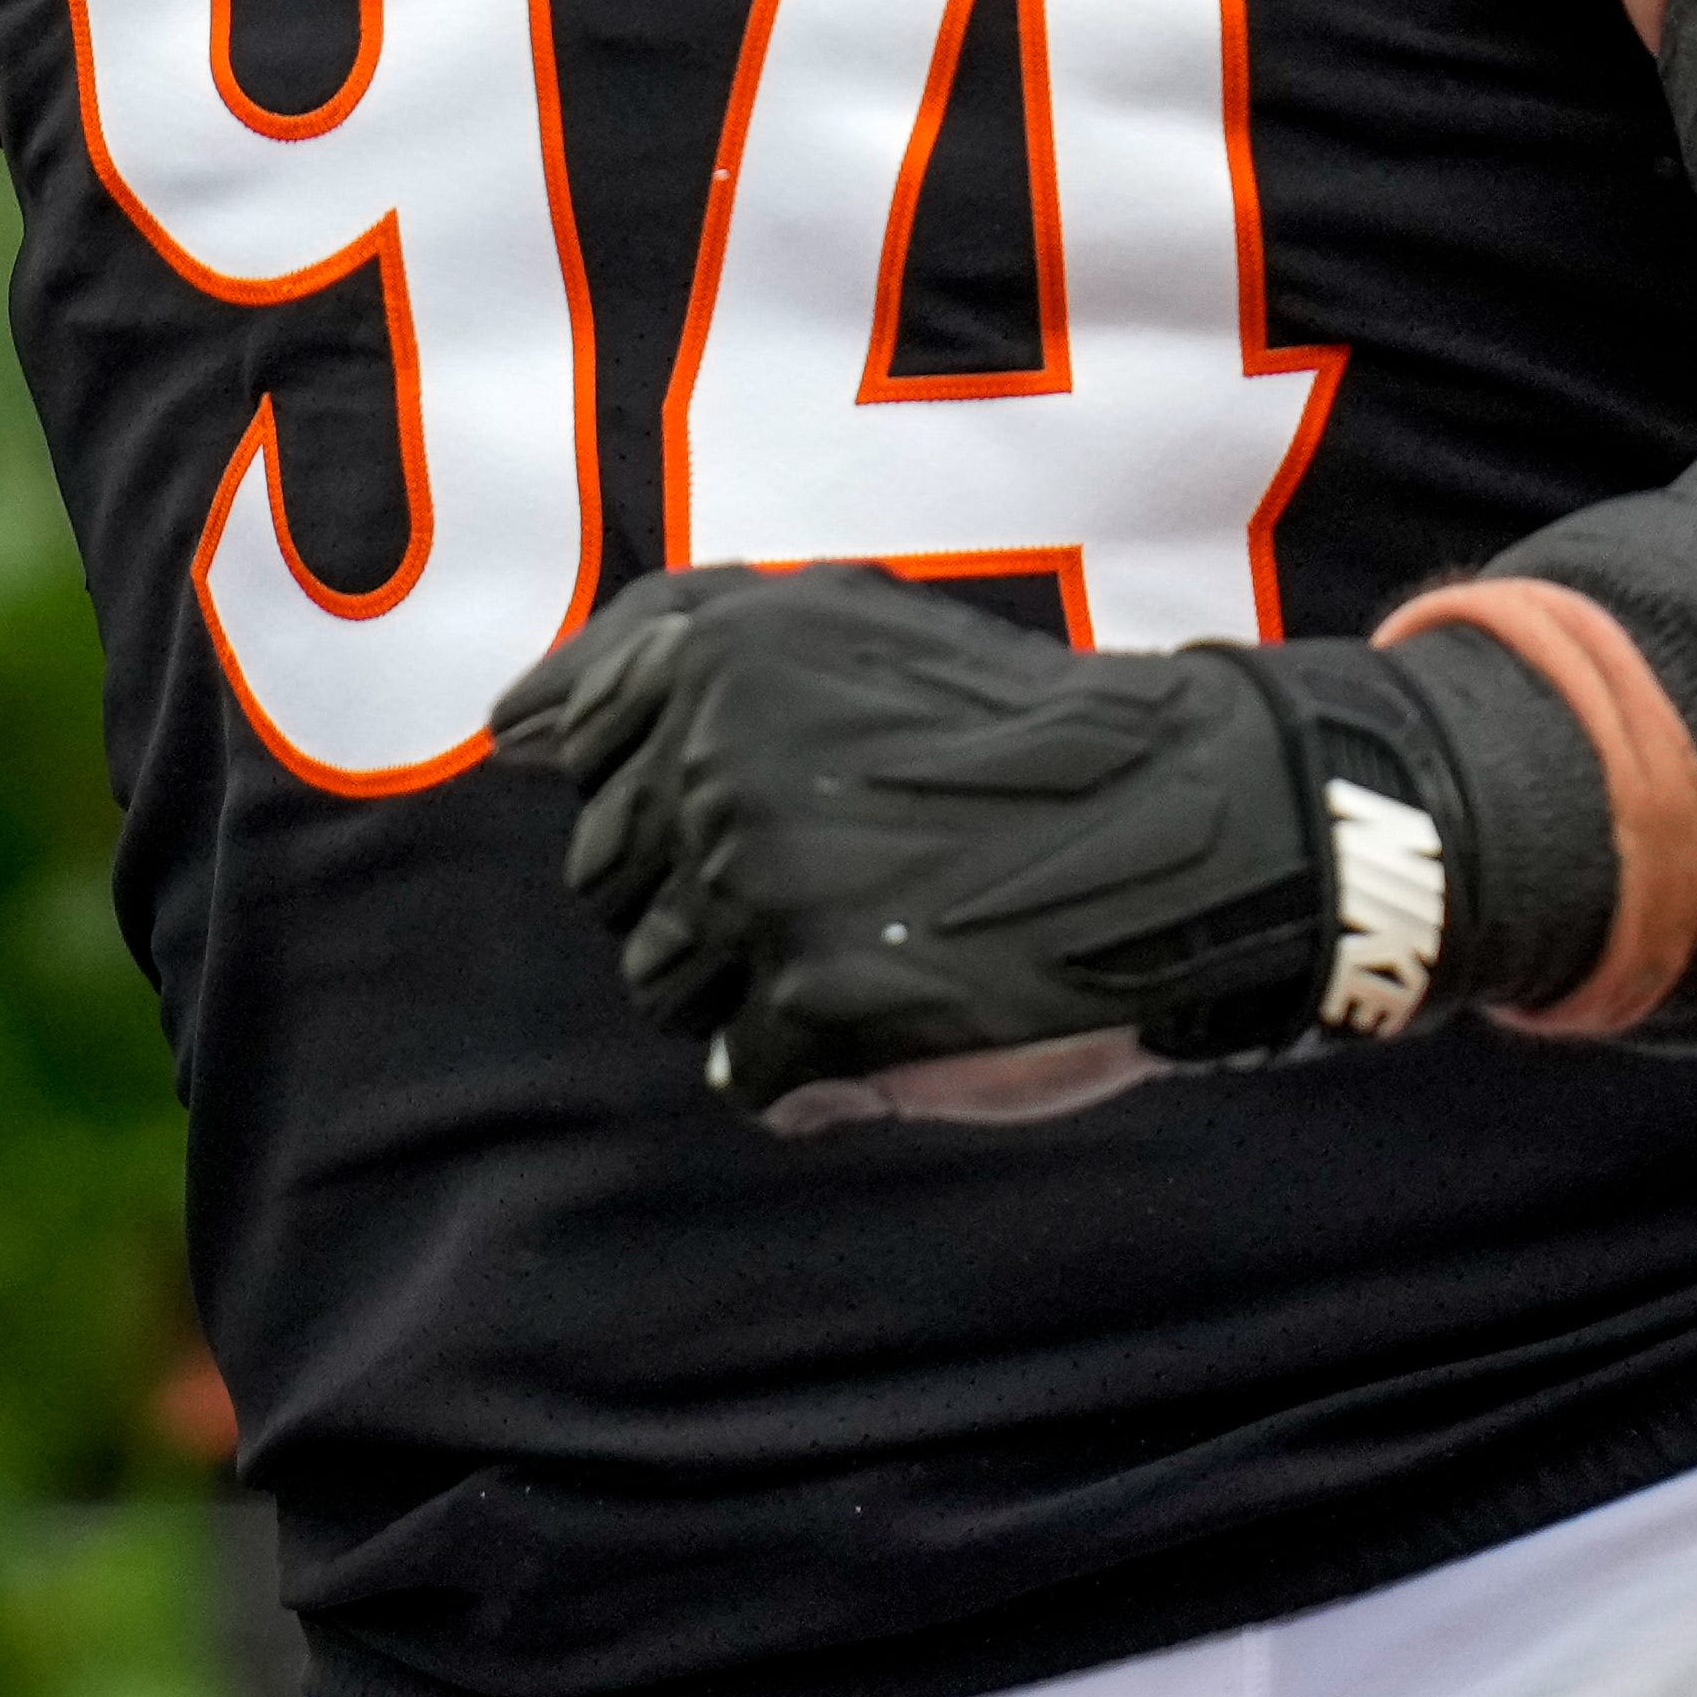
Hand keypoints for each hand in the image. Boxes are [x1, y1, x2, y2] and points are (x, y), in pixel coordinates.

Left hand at [490, 566, 1334, 1115]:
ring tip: (884, 930)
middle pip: (612, 890)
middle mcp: (716, 760)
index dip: (683, 791)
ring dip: (762, 984)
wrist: (1187, 825)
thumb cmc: (995, 733)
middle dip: (716, 897)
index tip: (790, 785)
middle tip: (857, 867)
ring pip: (667, 990)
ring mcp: (762, 886)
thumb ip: (650, 648)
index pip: (580, 762)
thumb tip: (510, 731)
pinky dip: (818, 1066)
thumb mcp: (825, 621)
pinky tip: (909, 1004)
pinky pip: (746, 1076)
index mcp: (709, 653)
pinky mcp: (814, 1004)